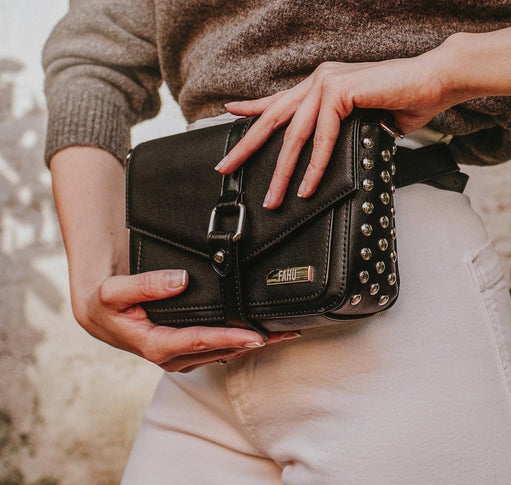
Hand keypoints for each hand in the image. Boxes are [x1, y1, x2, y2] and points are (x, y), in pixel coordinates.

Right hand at [73, 268, 298, 372]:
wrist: (99, 314)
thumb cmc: (106, 303)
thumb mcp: (115, 291)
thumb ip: (146, 284)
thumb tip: (181, 279)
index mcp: (155, 344)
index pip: (201, 341)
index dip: (230, 338)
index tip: (257, 335)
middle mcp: (171, 355)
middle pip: (220, 350)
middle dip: (254, 343)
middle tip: (286, 333)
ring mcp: (179, 356)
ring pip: (222, 352)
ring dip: (251, 344)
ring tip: (282, 334)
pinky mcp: (183, 351)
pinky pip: (215, 349)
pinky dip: (238, 343)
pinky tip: (256, 335)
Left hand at [216, 50, 465, 208]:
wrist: (434, 82)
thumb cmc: (401, 102)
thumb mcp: (359, 119)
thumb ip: (337, 130)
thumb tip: (323, 154)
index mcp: (320, 85)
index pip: (279, 101)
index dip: (253, 108)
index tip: (230, 113)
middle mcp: (317, 81)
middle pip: (273, 118)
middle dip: (247, 146)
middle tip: (225, 167)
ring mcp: (326, 83)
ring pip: (294, 134)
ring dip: (281, 171)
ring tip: (272, 198)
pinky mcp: (339, 90)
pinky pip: (322, 137)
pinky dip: (314, 166)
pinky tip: (305, 187)